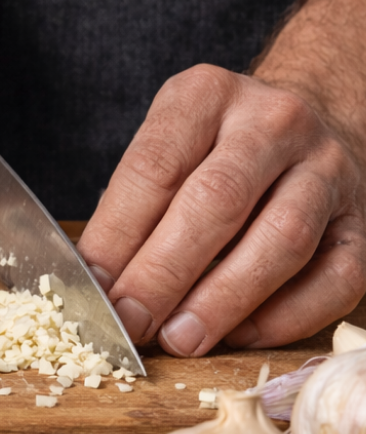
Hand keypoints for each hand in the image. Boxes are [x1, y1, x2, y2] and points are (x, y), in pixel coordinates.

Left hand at [77, 66, 365, 355]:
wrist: (311, 114)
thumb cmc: (216, 142)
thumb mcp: (167, 139)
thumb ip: (135, 199)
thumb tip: (101, 278)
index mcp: (207, 96)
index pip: (156, 165)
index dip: (119, 231)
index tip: (94, 283)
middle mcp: (273, 123)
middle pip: (217, 201)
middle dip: (166, 271)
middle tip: (131, 319)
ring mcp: (327, 169)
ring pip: (282, 240)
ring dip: (224, 299)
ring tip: (179, 337)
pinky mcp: (363, 221)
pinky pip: (335, 278)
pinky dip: (285, 316)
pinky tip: (239, 335)